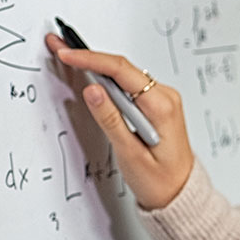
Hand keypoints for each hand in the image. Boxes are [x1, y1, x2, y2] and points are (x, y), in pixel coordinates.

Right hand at [44, 33, 193, 209]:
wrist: (180, 193)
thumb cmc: (159, 180)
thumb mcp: (129, 153)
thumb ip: (110, 119)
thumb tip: (92, 90)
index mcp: (161, 107)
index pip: (121, 71)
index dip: (90, 59)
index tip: (66, 53)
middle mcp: (165, 97)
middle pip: (122, 67)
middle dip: (88, 56)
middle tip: (58, 45)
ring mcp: (161, 99)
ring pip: (124, 73)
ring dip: (96, 64)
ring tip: (68, 55)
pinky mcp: (155, 104)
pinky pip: (129, 84)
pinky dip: (107, 78)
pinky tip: (89, 73)